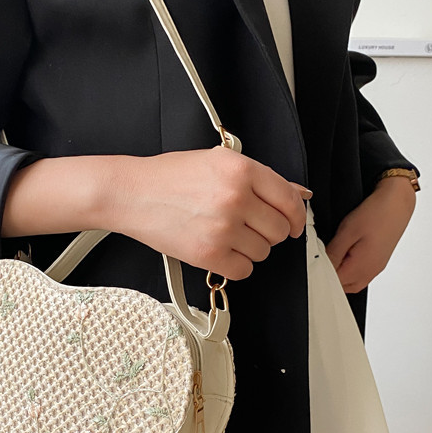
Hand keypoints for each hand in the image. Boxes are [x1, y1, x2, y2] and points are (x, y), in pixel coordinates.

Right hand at [110, 146, 311, 280]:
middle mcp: (235, 198)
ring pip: (262, 252)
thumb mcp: (217, 163)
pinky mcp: (208, 254)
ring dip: (249, 248)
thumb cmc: (169, 177)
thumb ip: (260, 179)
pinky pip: (244, 270)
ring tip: (224, 234)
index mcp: (241, 169)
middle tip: (248, 227)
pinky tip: (219, 249)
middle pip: (279, 229)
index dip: (296, 216)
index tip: (293, 224)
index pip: (289, 199)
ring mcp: (222, 227)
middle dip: (268, 232)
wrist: (132, 194)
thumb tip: (299, 194)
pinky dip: (235, 264)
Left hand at [324, 176, 415, 293]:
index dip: (321, 274)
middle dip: (330, 275)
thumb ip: (333, 253)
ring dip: (340, 273)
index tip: (315, 262)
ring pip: (351, 282)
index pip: (334, 284)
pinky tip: (347, 253)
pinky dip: (350, 268)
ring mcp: (376, 268)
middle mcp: (370, 272)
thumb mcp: (347, 232)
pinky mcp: (379, 261)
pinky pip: (361, 274)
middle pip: (343, 286)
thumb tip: (320, 266)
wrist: (398, 202)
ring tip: (334, 253)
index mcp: (361, 269)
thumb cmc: (377, 214)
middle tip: (322, 257)